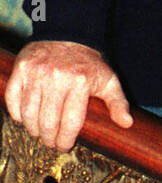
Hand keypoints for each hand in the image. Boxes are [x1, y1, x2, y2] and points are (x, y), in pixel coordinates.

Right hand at [4, 39, 132, 150]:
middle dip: (49, 139)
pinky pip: (13, 99)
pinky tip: (25, 119)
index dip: (66, 140)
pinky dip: (17, 113)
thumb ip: (118, 102)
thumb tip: (127, 123)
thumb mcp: (109, 80)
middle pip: (48, 122)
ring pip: (29, 114)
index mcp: (80, 83)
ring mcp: (37, 73)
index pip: (70, 123)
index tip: (65, 147)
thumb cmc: (89, 65)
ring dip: (33, 129)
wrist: (68, 35)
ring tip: (39, 133)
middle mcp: (57, 78)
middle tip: (51, 143)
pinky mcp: (22, 69)